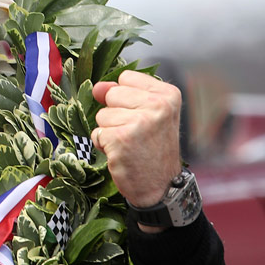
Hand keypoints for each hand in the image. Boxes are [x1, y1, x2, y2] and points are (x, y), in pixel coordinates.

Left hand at [91, 70, 181, 211]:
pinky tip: (122, 153)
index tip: (141, 115)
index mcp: (167, 95)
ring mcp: (139, 122)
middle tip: (135, 133)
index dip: (125, 98)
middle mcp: (157, 105)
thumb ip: (123, 95)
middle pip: (111, 94)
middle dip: (115, 114)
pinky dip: (103, 145)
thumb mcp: (147, 115)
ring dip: (109, 131)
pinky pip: (97, 133)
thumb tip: (98, 87)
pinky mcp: (121, 138)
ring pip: (102, 115)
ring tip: (129, 144)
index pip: (126, 78)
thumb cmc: (153, 149)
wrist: (161, 186)